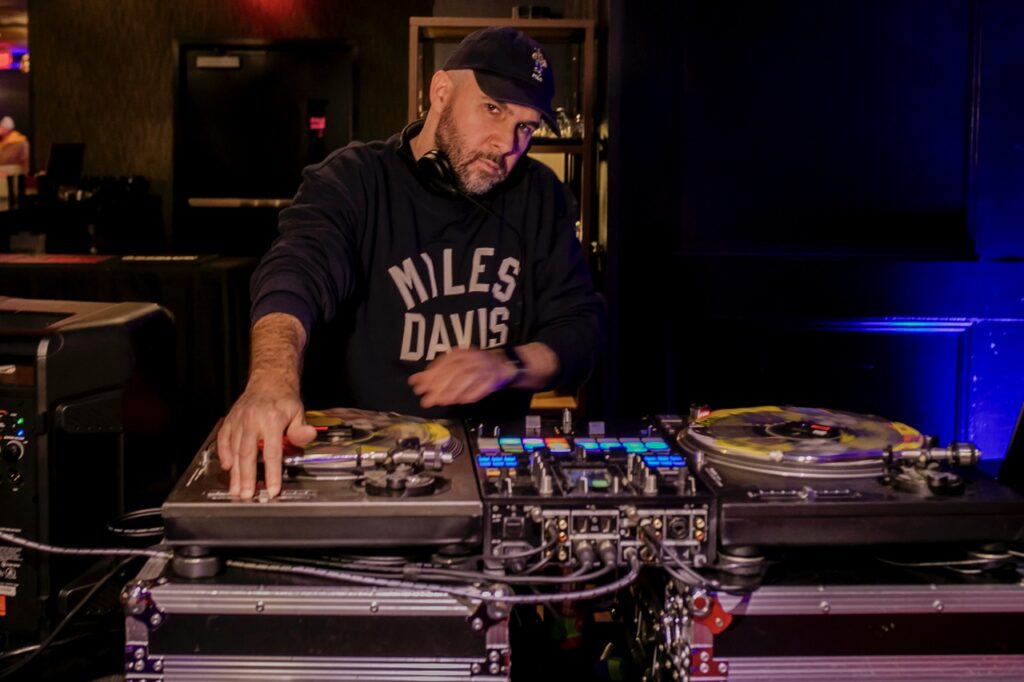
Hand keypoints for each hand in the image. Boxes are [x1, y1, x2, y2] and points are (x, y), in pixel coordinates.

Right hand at [216, 378, 316, 498]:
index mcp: (272, 420)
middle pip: (248, 453)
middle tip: (246, 495)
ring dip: (235, 471)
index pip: (272, 452)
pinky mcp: (231, 419)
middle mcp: (253, 420)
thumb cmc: (284, 399)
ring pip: (234, 449)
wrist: (269, 381)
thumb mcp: (299, 412)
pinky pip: (224, 438)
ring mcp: (239, 420)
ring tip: (235, 489)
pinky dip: (224, 453)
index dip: (272, 473)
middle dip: (247, 477)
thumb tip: (308, 436)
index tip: (272, 490)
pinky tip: (227, 467)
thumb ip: (300, 429)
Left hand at [408, 347, 517, 407]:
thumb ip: (435, 373)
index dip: (430, 376)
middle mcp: (472, 358)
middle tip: (427, 400)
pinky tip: (458, 401)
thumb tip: (414, 381)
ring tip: (440, 402)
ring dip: (452, 392)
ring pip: (466, 380)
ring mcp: (484, 369)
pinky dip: (468, 395)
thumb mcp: (453, 365)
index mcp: (461, 353)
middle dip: (439, 387)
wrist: (502, 364)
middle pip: (454, 372)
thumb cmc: (472, 365)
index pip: (443, 364)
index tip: (418, 388)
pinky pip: (479, 389)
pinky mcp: (492, 380)